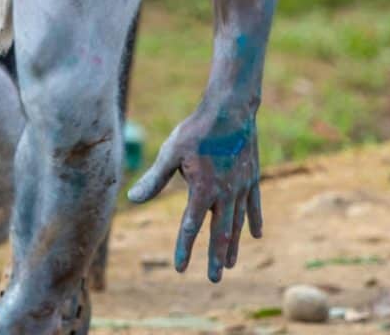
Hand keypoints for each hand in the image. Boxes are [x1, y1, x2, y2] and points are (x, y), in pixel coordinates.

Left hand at [128, 102, 262, 282]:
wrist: (231, 109)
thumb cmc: (197, 129)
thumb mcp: (171, 152)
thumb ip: (155, 179)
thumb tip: (133, 200)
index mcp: (202, 189)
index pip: (191, 227)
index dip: (185, 248)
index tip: (180, 268)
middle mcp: (224, 193)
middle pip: (220, 233)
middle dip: (216, 258)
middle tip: (215, 279)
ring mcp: (241, 187)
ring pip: (238, 223)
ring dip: (233, 245)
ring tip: (231, 264)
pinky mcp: (252, 177)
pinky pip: (254, 205)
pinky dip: (254, 221)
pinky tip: (256, 235)